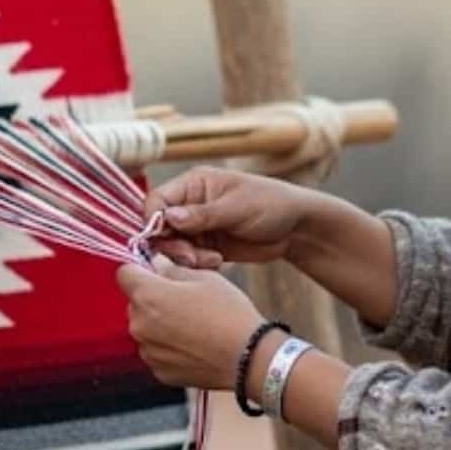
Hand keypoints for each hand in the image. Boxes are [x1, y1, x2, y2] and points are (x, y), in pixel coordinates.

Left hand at [115, 257, 266, 391]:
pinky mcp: (158, 371)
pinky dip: (168, 346)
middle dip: (153, 298)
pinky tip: (194, 345)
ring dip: (160, 323)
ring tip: (193, 325)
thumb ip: (172, 269)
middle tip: (184, 300)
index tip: (154, 272)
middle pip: (135, 302)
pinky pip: (156, 350)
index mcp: (147, 296)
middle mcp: (139, 325)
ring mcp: (148, 351)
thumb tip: (157, 266)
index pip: (124, 273)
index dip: (139, 269)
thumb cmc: (229, 313)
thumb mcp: (204, 277)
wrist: (249, 358)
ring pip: (145, 327)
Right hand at [143, 165, 318, 268]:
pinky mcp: (207, 247)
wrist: (296, 227)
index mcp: (194, 184)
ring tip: (213, 260)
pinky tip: (218, 262)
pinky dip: (198, 265)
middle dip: (173, 245)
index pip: (157, 200)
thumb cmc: (270, 203)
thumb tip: (167, 217)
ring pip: (173, 247)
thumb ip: (202, 214)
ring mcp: (198, 227)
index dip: (153, 220)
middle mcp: (190, 204)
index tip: (164, 236)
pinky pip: (189, 259)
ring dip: (187, 257)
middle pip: (160, 228)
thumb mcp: (237, 207)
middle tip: (193, 256)